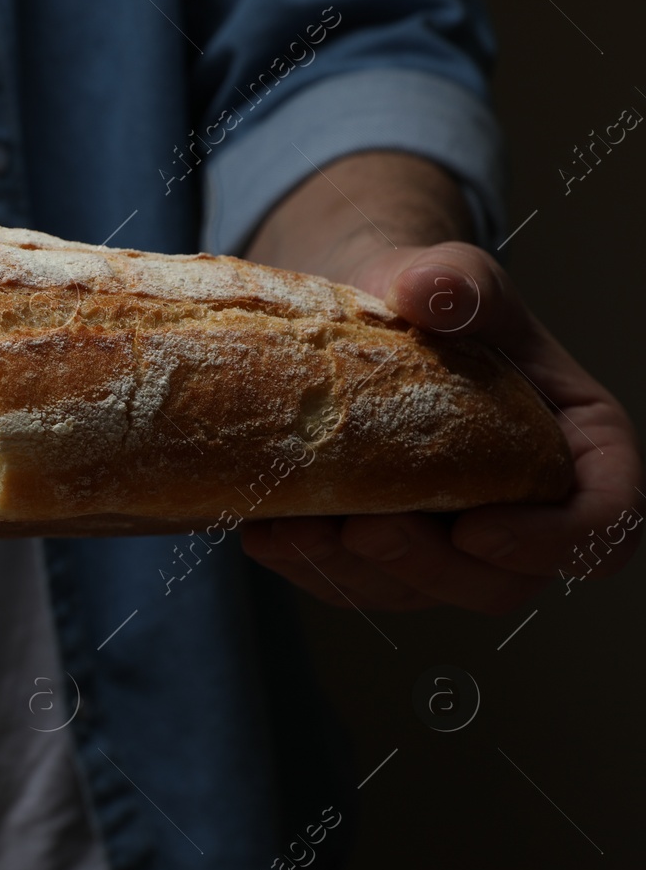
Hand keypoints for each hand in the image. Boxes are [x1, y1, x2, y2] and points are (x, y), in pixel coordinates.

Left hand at [241, 241, 641, 612]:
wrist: (362, 313)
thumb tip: (429, 289)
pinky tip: (263, 531)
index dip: (552, 544)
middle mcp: (524, 510)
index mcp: (578, 448)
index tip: (476, 529)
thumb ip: (460, 282)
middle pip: (502, 583)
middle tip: (365, 529)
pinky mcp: (385, 553)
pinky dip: (307, 564)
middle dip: (428, 568)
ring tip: (295, 530)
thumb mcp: (453, 277)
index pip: (606, 523)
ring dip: (353, 572)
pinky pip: (354, 582)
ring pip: (417, 592)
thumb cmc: (430, 300)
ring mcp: (452, 542)